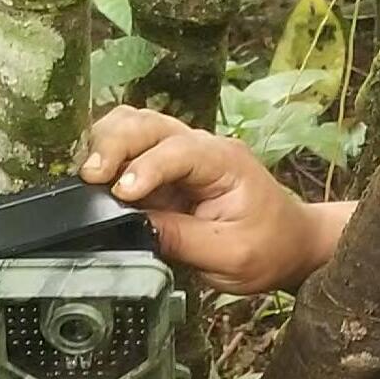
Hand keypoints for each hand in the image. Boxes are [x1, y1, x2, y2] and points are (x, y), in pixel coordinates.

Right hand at [80, 106, 316, 293]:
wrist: (290, 245)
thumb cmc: (269, 248)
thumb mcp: (231, 256)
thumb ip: (183, 240)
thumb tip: (132, 229)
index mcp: (226, 162)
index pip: (179, 151)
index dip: (145, 168)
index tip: (121, 193)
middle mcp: (202, 147)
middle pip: (148, 123)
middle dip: (115, 144)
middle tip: (90, 178)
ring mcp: (183, 153)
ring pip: (134, 124)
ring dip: (107, 142)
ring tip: (89, 176)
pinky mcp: (166, 168)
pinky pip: (131, 146)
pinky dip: (109, 154)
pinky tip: (97, 179)